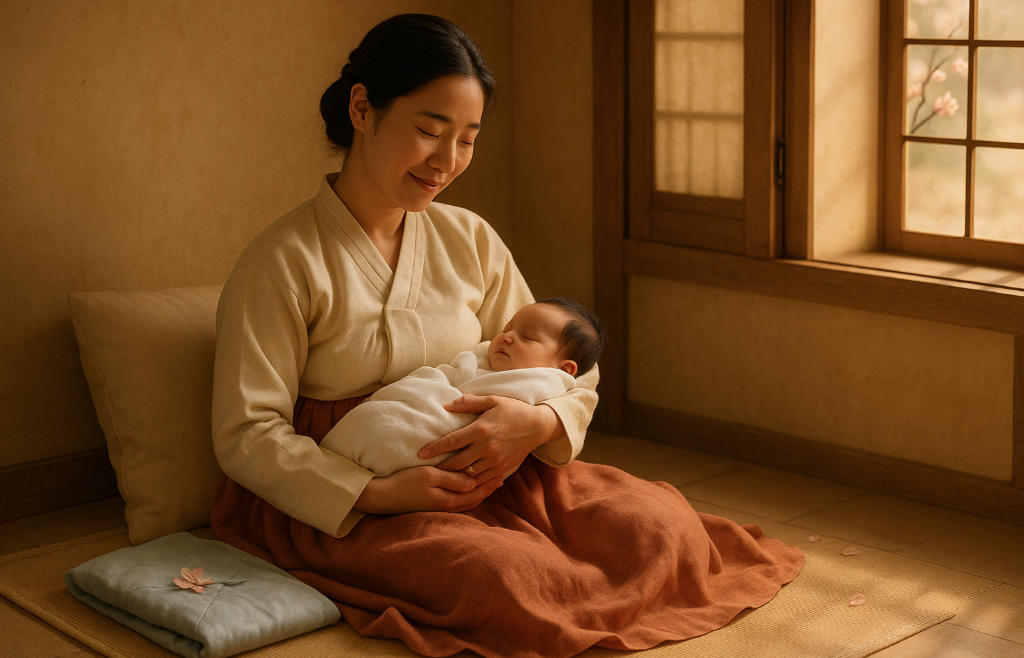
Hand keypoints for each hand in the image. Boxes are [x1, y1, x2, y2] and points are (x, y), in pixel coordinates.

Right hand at [354, 465, 502, 514]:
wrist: (382, 497)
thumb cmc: (404, 483)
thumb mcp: (429, 476)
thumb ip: (452, 479)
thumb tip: (473, 482)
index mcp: (448, 499)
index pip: (475, 492)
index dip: (489, 483)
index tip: (502, 472)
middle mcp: (447, 506)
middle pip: (474, 499)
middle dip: (488, 488)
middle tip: (502, 477)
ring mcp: (440, 508)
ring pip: (467, 502)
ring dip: (480, 493)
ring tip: (490, 483)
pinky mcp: (433, 506)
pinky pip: (458, 502)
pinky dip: (469, 496)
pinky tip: (469, 489)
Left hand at [418, 395, 562, 483]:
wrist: (538, 426)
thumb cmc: (513, 410)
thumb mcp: (492, 400)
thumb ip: (468, 403)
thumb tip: (446, 405)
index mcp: (481, 429)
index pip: (452, 442)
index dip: (434, 449)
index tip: (421, 454)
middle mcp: (487, 447)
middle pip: (456, 463)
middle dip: (440, 468)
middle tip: (427, 469)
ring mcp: (495, 460)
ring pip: (468, 475)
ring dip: (454, 477)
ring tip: (441, 477)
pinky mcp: (502, 469)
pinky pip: (481, 480)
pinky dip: (469, 482)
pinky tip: (460, 481)